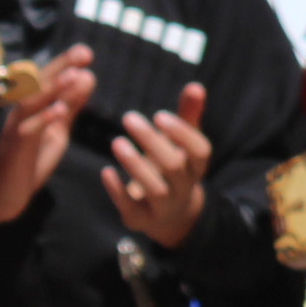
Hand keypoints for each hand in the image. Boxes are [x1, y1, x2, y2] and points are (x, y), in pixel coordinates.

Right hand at [0, 44, 94, 235]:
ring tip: (73, 74)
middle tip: (83, 51)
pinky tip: (60, 111)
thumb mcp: (55, 131)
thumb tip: (87, 76)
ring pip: (33, 103)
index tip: (85, 52)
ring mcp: (17, 128)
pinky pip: (28, 130)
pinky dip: (44, 119)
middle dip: (61, 67)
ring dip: (53, 88)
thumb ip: (70, 106)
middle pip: (40, 84)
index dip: (65, 65)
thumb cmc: (27, 161)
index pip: (48, 81)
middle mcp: (22, 112)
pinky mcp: (15, 148)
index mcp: (33, 108)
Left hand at [106, 82, 216, 245]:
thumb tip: (196, 86)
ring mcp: (164, 207)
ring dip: (136, 165)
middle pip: (174, 167)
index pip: (200, 151)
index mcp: (196, 167)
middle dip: (152, 143)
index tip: (159, 115)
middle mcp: (184, 188)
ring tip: (116, 142)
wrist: (170, 215)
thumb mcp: (183, 144)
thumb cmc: (174, 168)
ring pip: (155, 190)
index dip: (182, 134)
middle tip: (129, 118)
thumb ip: (188, 115)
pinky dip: (118, 192)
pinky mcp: (141, 220)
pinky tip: (105, 172)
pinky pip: (131, 209)